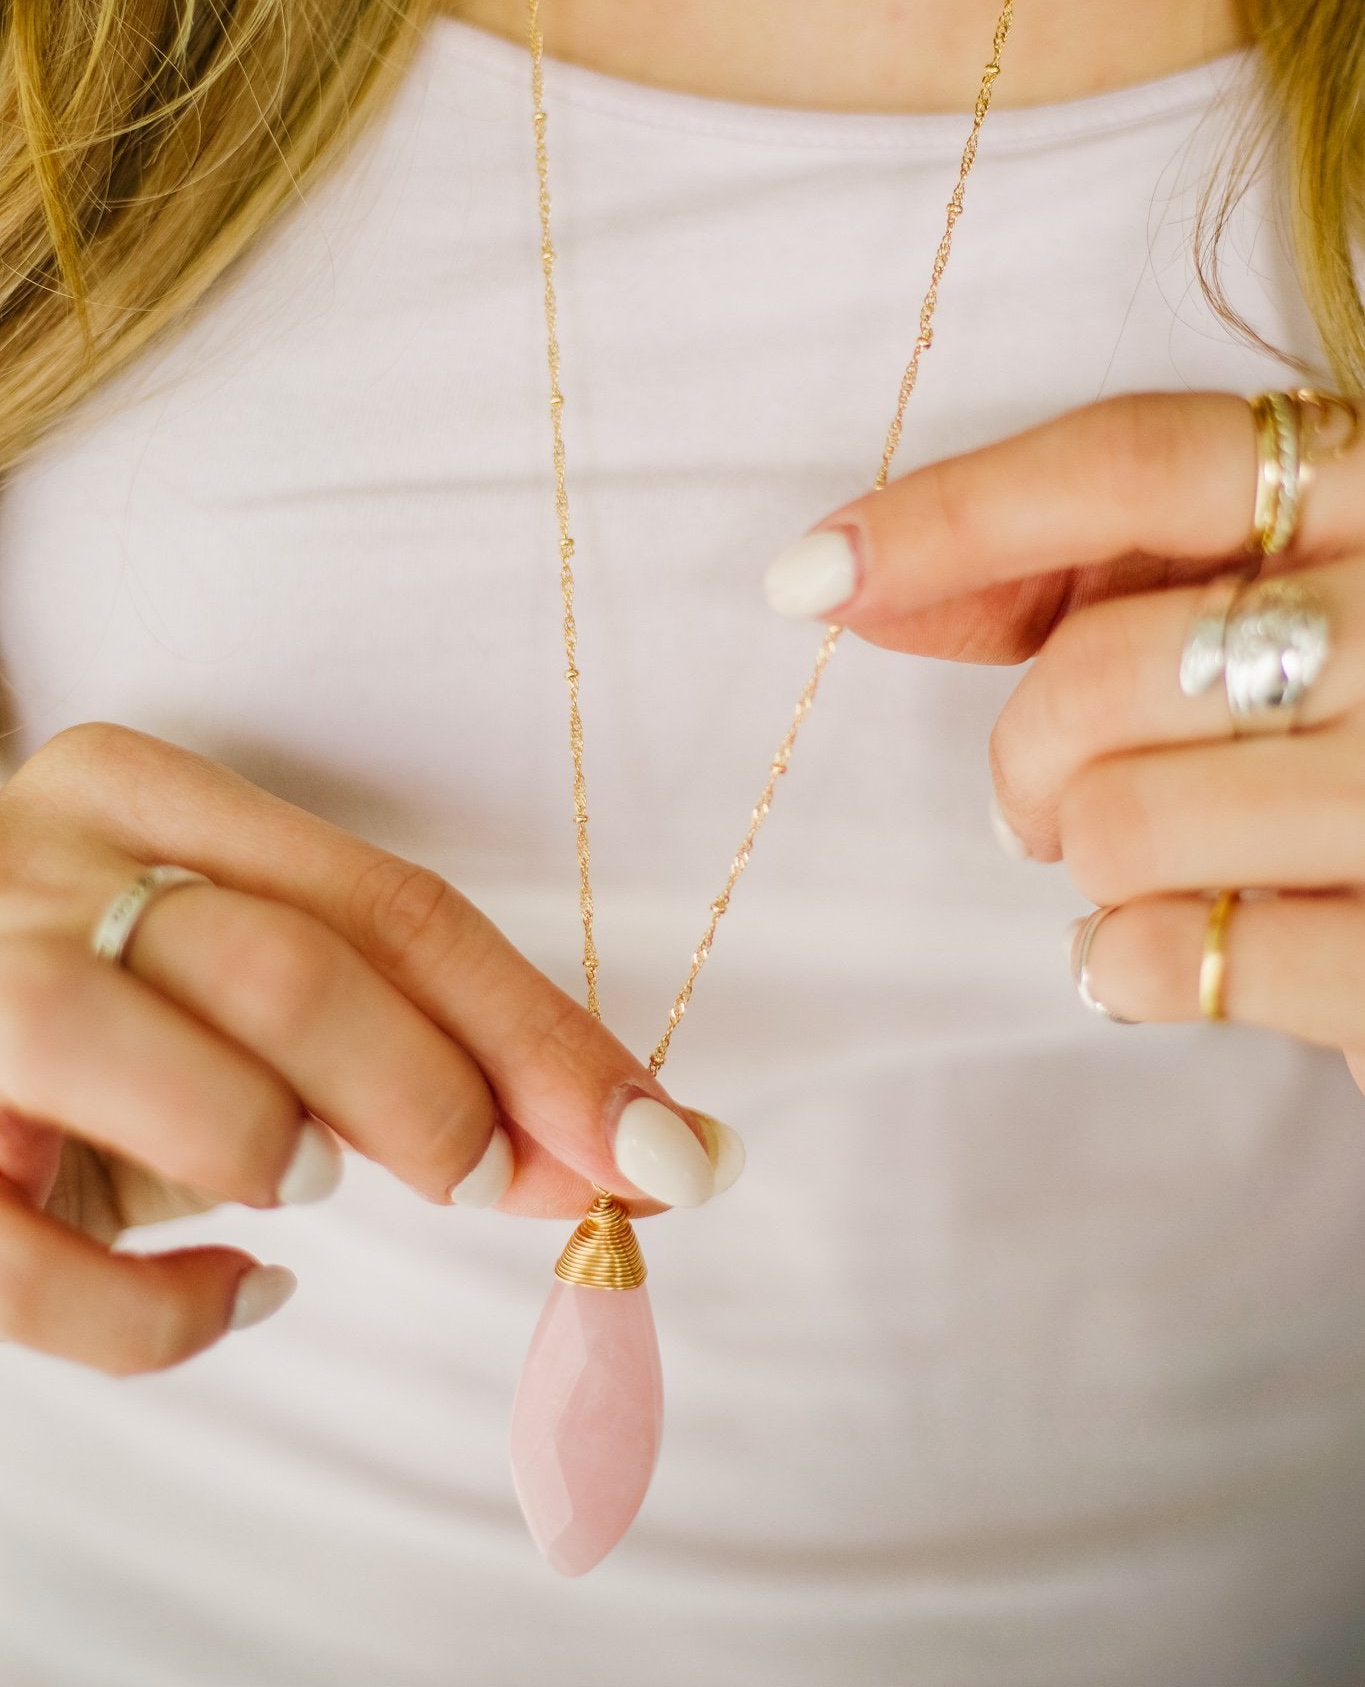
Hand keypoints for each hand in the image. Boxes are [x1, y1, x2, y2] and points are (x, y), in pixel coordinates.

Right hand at [0, 725, 738, 1373]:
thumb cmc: (93, 1014)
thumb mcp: (225, 982)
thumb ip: (390, 1035)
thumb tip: (626, 1145)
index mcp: (139, 793)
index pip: (390, 905)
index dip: (543, 1034)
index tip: (667, 1143)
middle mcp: (42, 870)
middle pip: (292, 968)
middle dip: (436, 1094)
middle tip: (485, 1175)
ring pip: (163, 1067)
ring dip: (281, 1147)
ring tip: (304, 1185)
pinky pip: (37, 1262)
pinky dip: (163, 1313)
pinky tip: (233, 1297)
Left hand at [764, 390, 1364, 1086]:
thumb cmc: (1356, 726)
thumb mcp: (1273, 600)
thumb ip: (1092, 573)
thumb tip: (853, 582)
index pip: (1138, 465)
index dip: (953, 516)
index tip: (812, 575)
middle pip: (1099, 665)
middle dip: (1027, 756)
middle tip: (1045, 803)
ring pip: (1118, 822)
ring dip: (1086, 863)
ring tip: (1141, 868)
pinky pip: (1173, 956)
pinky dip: (1129, 965)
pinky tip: (1174, 952)